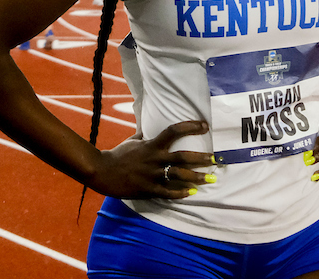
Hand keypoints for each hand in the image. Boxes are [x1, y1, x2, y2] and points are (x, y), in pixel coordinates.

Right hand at [90, 120, 213, 199]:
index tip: (204, 125)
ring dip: (197, 177)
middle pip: (183, 157)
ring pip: (180, 176)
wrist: (103, 172)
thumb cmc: (118, 155)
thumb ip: (144, 135)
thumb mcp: (132, 140)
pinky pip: (169, 192)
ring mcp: (153, 175)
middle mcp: (154, 159)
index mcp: (151, 145)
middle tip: (214, 159)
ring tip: (209, 178)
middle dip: (201, 158)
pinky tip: (191, 193)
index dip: (190, 126)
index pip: (173, 131)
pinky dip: (181, 193)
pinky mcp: (149, 189)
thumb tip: (150, 127)